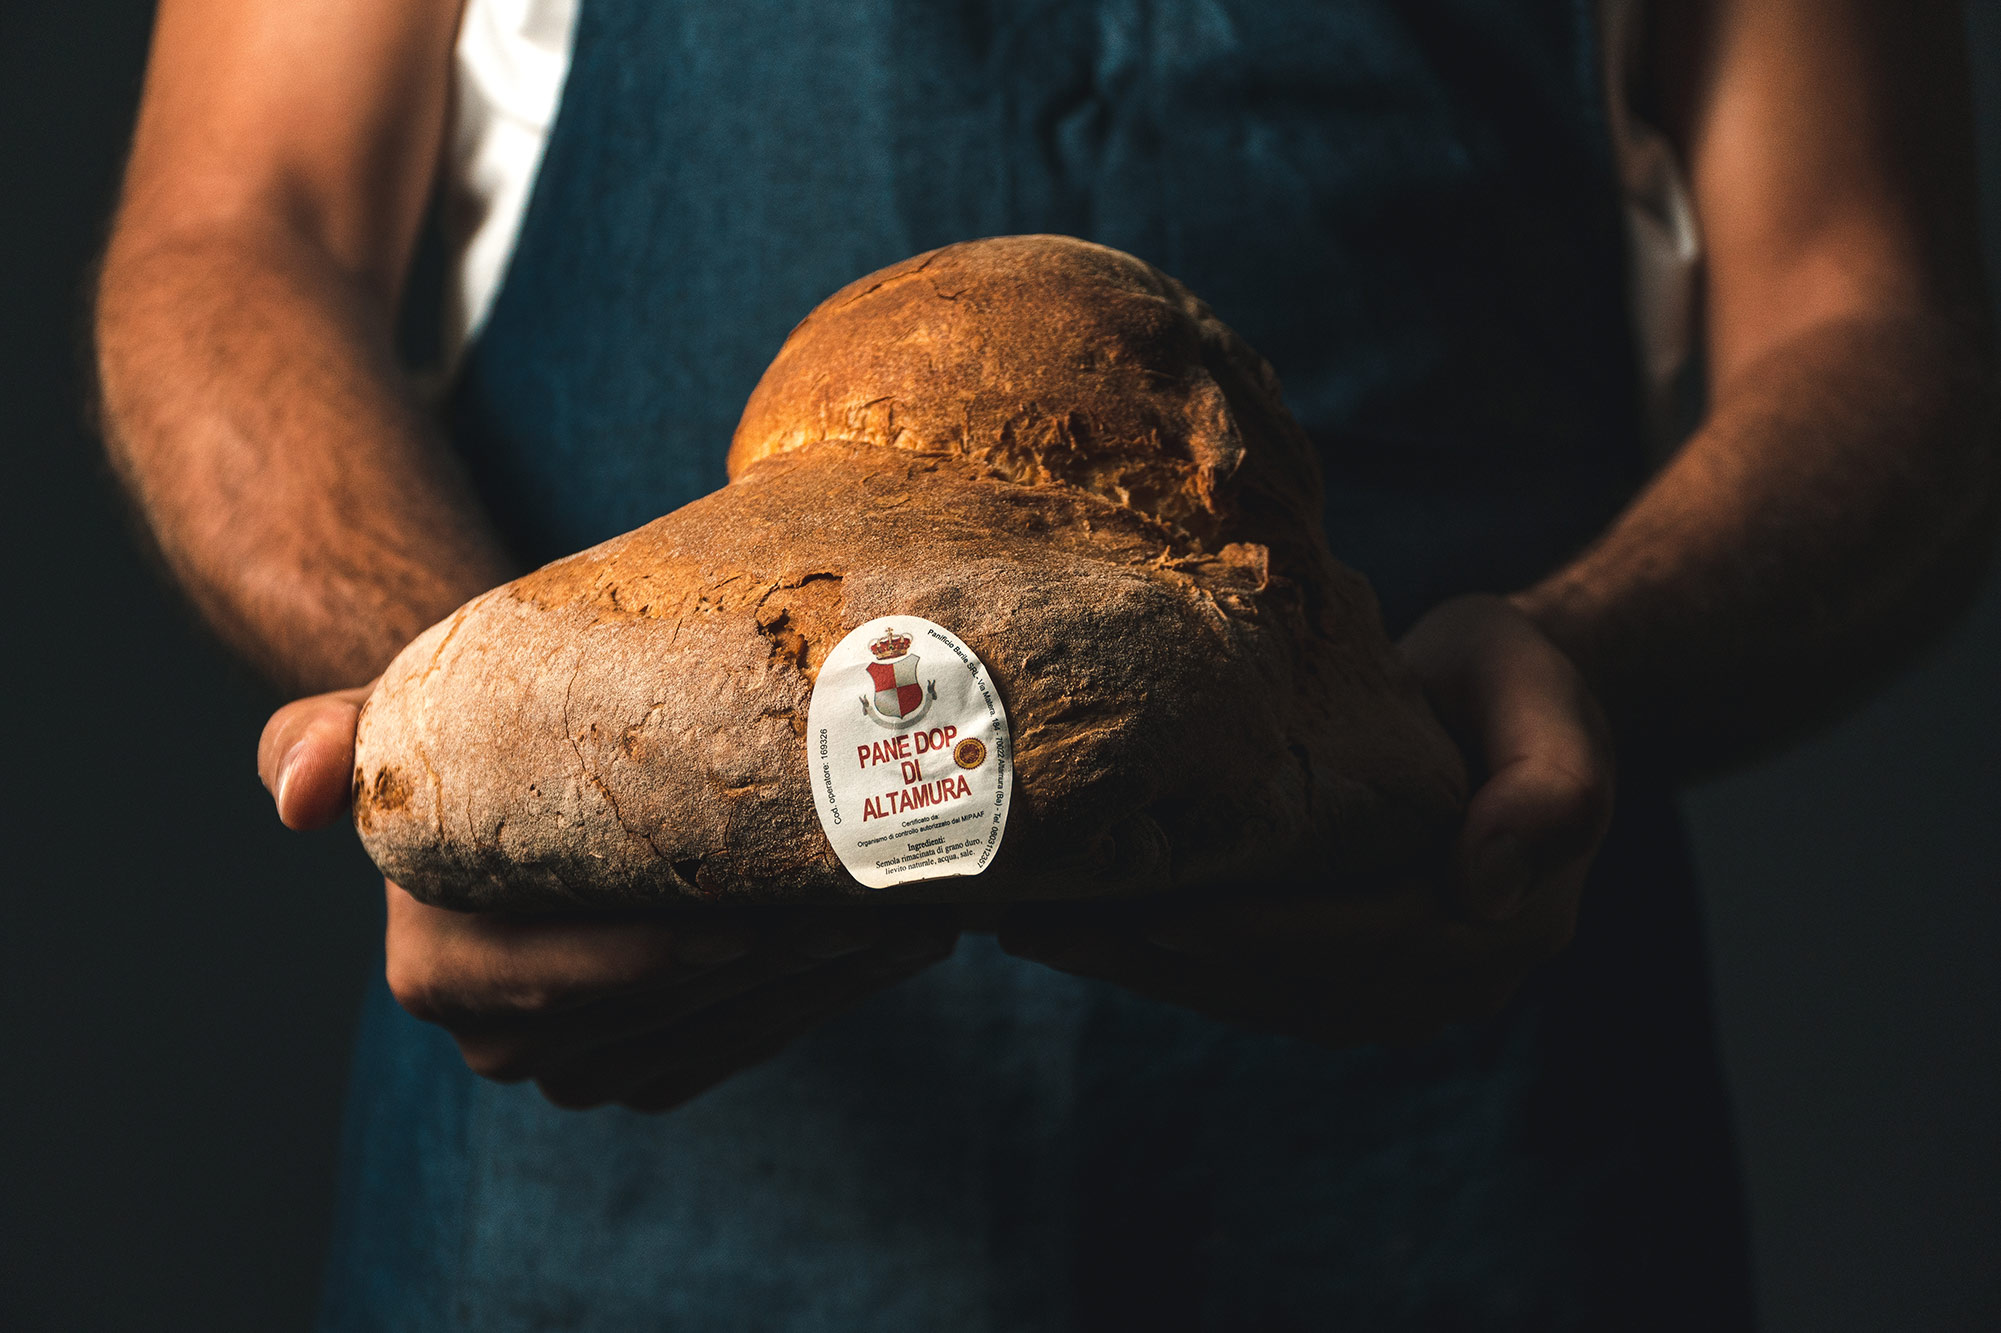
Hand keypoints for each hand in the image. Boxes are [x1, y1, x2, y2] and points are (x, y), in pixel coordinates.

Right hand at [258, 686, 959, 1110]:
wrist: (528, 768)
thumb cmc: (464, 731)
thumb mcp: (388, 719)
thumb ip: (323, 739)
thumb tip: (294, 795)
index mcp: (442, 974)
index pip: (581, 974)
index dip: (677, 944)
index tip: (771, 895)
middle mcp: (512, 1043)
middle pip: (674, 1011)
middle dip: (784, 958)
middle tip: (880, 888)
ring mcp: (598, 1059)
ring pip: (735, 1032)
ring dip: (836, 978)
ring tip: (920, 902)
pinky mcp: (670, 1057)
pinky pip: (762, 1040)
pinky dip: (838, 991)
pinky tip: (909, 931)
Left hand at [997, 594, 1613, 1045]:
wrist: (1499, 706)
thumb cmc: (1513, 682)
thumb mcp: (1545, 699)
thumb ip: (1549, 789)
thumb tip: (1484, 890)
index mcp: (1503, 927)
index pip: (1358, 941)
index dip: (1255, 934)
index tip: (1156, 921)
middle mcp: (1446, 980)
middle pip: (1285, 980)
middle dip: (1162, 959)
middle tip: (1047, 926)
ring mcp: (1391, 990)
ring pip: (1251, 993)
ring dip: (1139, 970)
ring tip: (1034, 931)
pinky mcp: (1340, 977)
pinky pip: (1243, 982)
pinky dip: (1157, 962)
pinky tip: (1080, 934)